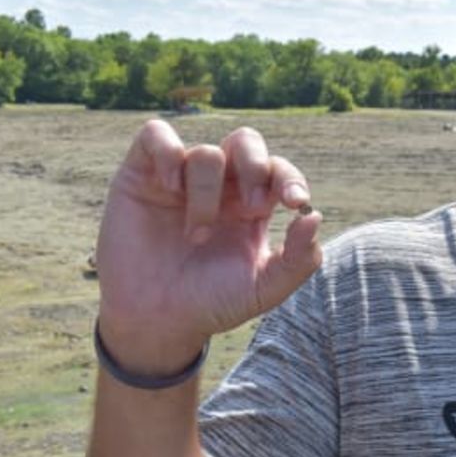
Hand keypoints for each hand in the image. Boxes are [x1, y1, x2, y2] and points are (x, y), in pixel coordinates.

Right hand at [95, 120, 321, 373]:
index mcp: (253, 203)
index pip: (278, 171)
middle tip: (253, 208)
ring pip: (206, 152)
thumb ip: (299, 259)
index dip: (291, 179)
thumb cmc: (212, 302)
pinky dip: (168, 152)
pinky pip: (156, 135)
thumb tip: (314, 216)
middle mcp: (220, 184)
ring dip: (207, 192)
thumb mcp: (264, 289)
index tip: (295, 202)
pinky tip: (171, 187)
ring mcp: (181, 177)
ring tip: (198, 235)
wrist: (156, 321)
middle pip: (246, 142)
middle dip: (256, 166)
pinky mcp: (141, 174)